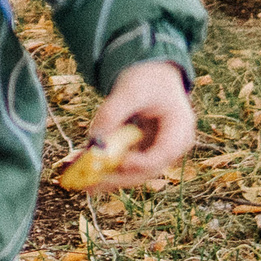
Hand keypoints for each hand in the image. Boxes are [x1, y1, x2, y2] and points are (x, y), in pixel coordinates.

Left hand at [78, 61, 197, 190]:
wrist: (153, 75)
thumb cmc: (147, 80)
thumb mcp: (129, 90)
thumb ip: (112, 113)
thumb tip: (94, 142)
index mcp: (180, 129)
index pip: (162, 154)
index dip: (139, 163)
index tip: (115, 161)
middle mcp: (174, 147)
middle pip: (147, 171)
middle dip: (116, 178)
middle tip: (89, 184)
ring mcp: (160, 153)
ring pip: (134, 173)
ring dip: (108, 177)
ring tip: (80, 180)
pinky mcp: (145, 154)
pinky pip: (126, 166)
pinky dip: (107, 168)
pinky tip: (84, 169)